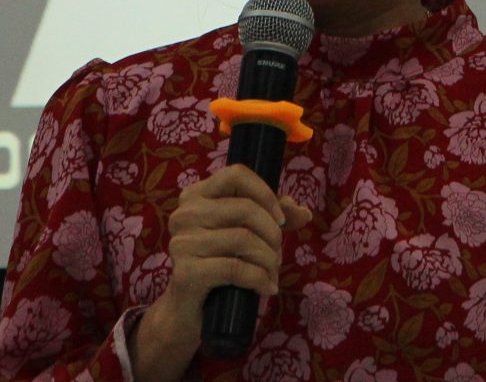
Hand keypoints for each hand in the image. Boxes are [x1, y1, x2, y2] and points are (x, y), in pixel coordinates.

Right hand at [131, 166, 313, 381]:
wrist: (189, 311)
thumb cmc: (219, 264)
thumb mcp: (246, 234)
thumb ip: (272, 217)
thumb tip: (303, 213)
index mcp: (195, 195)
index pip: (236, 174)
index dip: (266, 194)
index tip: (280, 219)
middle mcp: (184, 214)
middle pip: (245, 208)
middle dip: (272, 234)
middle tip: (278, 255)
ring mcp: (182, 243)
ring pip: (243, 239)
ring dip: (269, 259)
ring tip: (272, 273)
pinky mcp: (186, 272)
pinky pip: (236, 269)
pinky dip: (259, 279)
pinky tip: (266, 288)